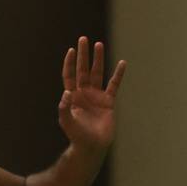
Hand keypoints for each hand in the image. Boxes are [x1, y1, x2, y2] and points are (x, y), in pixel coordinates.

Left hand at [57, 36, 126, 153]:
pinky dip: (118, 74)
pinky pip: (114, 84)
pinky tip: (122, 63)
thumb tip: (65, 93)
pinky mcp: (108, 102)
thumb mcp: (67, 122)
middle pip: (83, 70)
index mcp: (72, 97)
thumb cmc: (77, 136)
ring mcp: (96, 96)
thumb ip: (64, 108)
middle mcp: (83, 94)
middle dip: (83, 55)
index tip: (71, 50)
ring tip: (99, 44)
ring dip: (98, 59)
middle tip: (83, 39)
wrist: (92, 146)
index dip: (70, 63)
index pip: (69, 76)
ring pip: (98, 73)